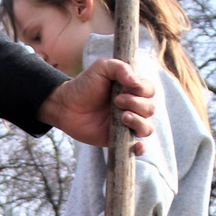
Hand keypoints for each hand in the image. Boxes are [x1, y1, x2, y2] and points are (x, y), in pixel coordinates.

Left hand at [38, 57, 154, 154]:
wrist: (65, 106)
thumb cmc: (84, 85)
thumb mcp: (102, 68)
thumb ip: (120, 67)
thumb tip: (136, 82)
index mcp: (131, 89)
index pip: (149, 90)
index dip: (143, 89)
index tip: (126, 87)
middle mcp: (132, 107)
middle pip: (150, 108)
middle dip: (137, 104)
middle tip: (116, 101)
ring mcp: (126, 124)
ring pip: (147, 127)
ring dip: (139, 122)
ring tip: (122, 117)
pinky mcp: (118, 140)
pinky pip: (136, 148)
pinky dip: (140, 148)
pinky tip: (136, 145)